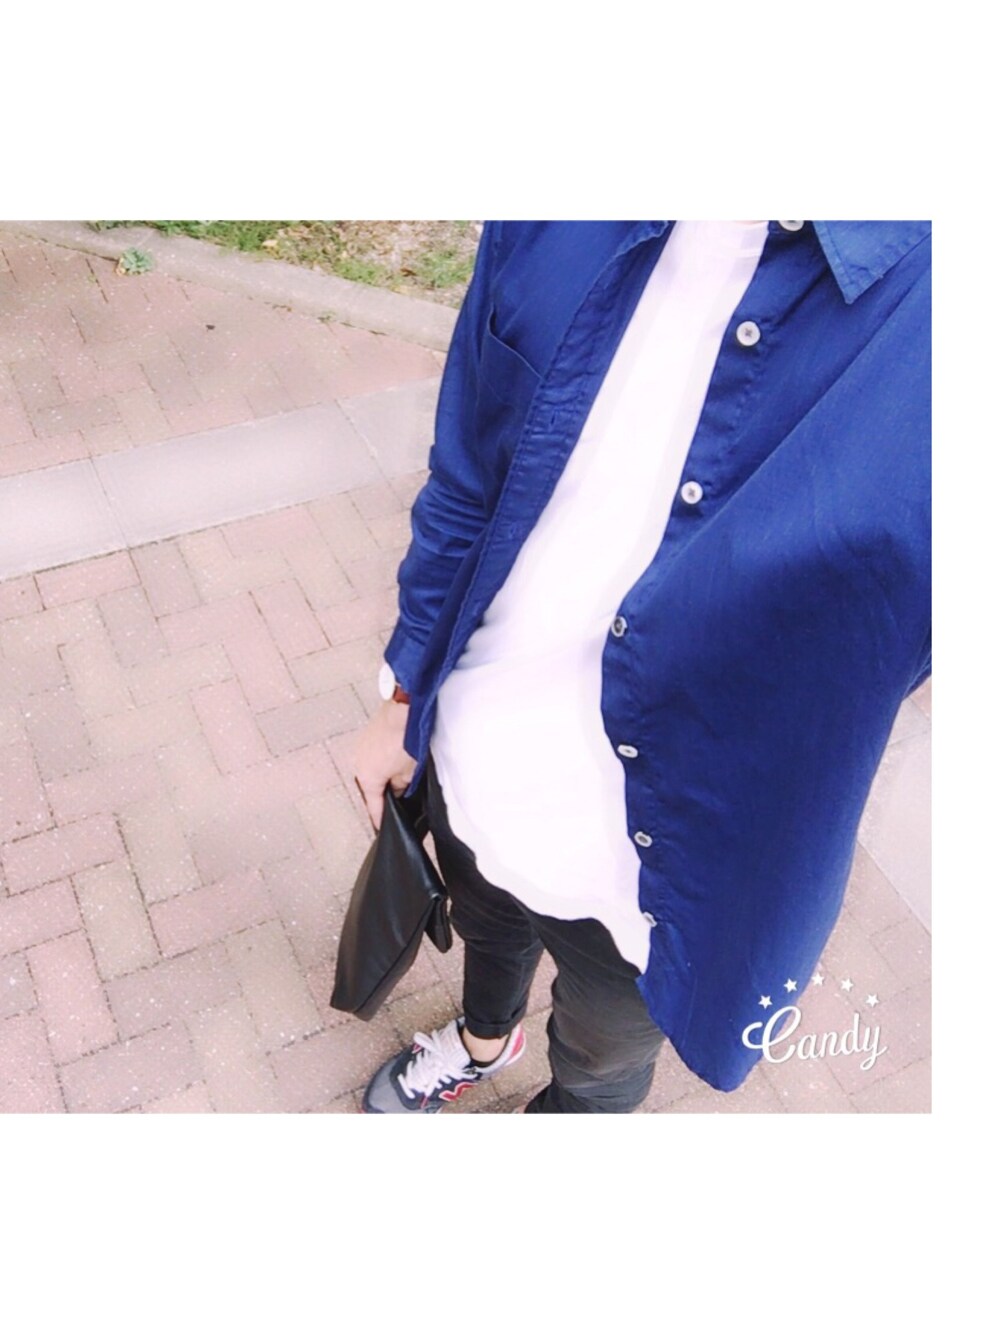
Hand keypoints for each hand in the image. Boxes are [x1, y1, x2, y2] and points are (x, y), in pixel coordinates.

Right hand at [352, 698, 416, 831]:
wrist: (404, 708)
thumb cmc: (407, 738)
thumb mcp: (409, 772)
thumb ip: (401, 787)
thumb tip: (397, 790)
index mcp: (368, 778)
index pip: (373, 806)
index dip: (380, 818)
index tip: (383, 826)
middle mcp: (359, 764)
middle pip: (371, 787)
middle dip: (383, 794)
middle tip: (397, 802)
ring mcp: (361, 748)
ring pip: (372, 771)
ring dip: (382, 776)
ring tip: (399, 778)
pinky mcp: (367, 736)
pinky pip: (373, 757)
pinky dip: (382, 762)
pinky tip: (395, 759)